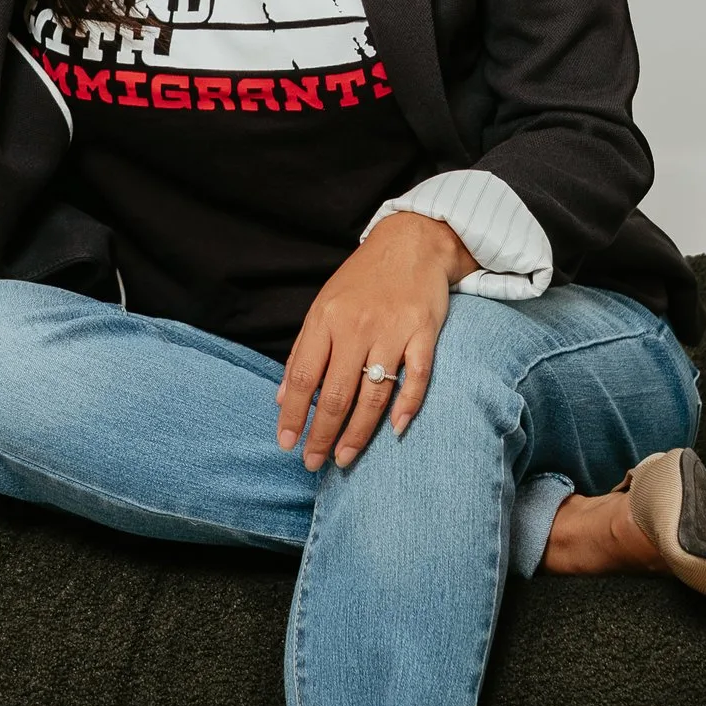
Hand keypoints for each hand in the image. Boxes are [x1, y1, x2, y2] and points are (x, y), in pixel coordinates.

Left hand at [277, 212, 475, 472]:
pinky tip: (396, 431)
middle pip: (336, 393)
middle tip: (314, 462)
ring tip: (345, 457)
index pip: (303, 377)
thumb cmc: (363, 279)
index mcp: (326, 319)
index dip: (293, 414)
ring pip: (373, 394)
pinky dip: (407, 406)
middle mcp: (356, 326)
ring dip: (358, 432)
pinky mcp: (424, 332)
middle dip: (322, 434)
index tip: (286, 443)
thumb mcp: (324, 306)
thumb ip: (304, 351)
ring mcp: (392, 330)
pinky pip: (416, 377)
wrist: (411, 242)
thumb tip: (282, 398)